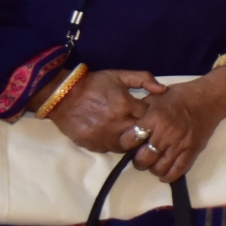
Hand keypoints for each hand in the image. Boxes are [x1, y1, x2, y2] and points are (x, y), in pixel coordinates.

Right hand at [47, 69, 162, 152]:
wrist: (62, 94)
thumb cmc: (94, 83)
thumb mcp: (119, 75)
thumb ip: (144, 79)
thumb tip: (164, 90)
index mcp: (125, 105)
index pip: (149, 117)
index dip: (153, 116)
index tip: (153, 114)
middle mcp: (116, 123)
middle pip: (140, 135)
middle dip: (144, 132)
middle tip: (144, 128)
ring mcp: (103, 136)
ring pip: (126, 146)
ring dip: (129, 141)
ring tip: (129, 133)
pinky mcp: (92, 144)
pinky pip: (109, 149)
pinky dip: (113, 144)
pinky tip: (114, 136)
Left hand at [122, 65, 225, 182]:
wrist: (210, 98)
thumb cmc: (181, 95)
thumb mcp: (157, 96)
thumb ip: (142, 110)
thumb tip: (129, 123)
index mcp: (155, 117)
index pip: (131, 139)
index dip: (126, 143)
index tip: (128, 142)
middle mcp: (166, 132)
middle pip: (143, 158)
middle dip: (138, 160)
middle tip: (140, 156)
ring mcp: (180, 143)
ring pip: (159, 167)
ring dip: (153, 168)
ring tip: (153, 163)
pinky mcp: (193, 150)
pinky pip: (178, 170)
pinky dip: (168, 176)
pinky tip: (164, 173)